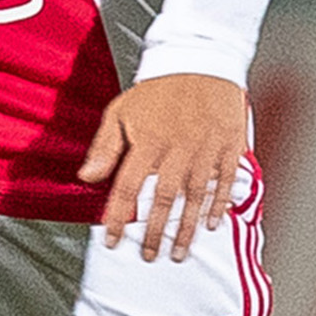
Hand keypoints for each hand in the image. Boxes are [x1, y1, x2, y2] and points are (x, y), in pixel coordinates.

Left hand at [79, 73, 249, 262]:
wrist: (200, 59)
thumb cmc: (159, 88)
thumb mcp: (121, 111)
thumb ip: (105, 147)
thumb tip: (87, 176)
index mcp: (148, 141)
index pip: (128, 187)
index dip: (119, 216)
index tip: (113, 240)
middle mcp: (177, 148)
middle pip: (163, 199)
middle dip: (155, 232)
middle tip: (150, 256)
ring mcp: (205, 148)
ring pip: (195, 197)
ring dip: (186, 228)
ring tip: (179, 252)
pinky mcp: (228, 145)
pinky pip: (224, 181)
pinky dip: (219, 204)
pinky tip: (212, 224)